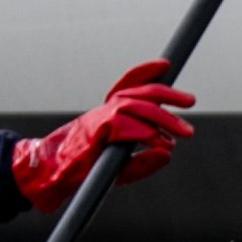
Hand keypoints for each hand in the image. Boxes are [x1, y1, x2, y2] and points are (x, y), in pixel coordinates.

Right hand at [13, 59, 195, 209]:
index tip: (165, 64)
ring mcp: (98, 119)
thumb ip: (144, 163)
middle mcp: (103, 112)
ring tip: (185, 132)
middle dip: (167, 93)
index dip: (145, 71)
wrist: (50, 177)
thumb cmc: (83, 171)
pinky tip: (161, 142)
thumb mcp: (121, 169)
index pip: (127, 85)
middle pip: (138, 93)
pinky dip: (145, 132)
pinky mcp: (94, 132)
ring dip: (163, 117)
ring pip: (135, 107)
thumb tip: (168, 154)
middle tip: (191, 101)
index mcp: (107, 114)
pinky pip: (124, 125)